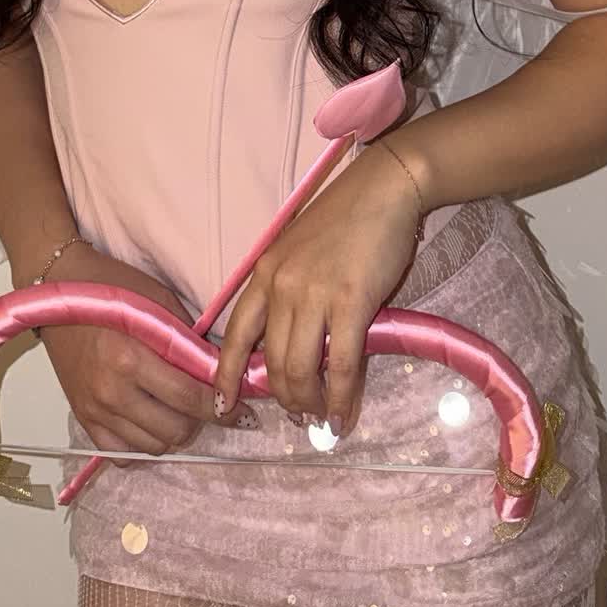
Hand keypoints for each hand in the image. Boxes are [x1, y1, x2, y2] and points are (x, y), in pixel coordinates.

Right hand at [35, 244, 253, 465]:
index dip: (221, 408)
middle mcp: (112, 391)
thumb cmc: (113, 286)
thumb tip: (219, 376)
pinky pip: (122, 454)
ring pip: (153, 447)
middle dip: (200, 419)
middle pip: (174, 431)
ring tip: (179, 409)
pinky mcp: (83, 418)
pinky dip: (143, 444)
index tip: (241, 410)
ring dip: (174, 432)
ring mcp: (95, 409)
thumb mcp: (159, 301)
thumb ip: (188, 342)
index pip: (189, 398)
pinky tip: (151, 422)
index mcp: (131, 358)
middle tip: (207, 403)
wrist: (62, 286)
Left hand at [210, 141, 424, 441]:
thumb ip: (290, 295)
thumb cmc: (345, 219)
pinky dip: (339, 397)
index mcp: (263, 273)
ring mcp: (313, 294)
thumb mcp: (299, 253)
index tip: (222, 408)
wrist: (384, 188)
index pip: (234, 335)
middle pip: (269, 361)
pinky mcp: (350, 301)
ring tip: (319, 418)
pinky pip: (339, 364)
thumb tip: (294, 349)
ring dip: (308, 402)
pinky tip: (342, 415)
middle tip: (298, 416)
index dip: (225, 378)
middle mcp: (280, 285)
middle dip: (283, 398)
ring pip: (299, 369)